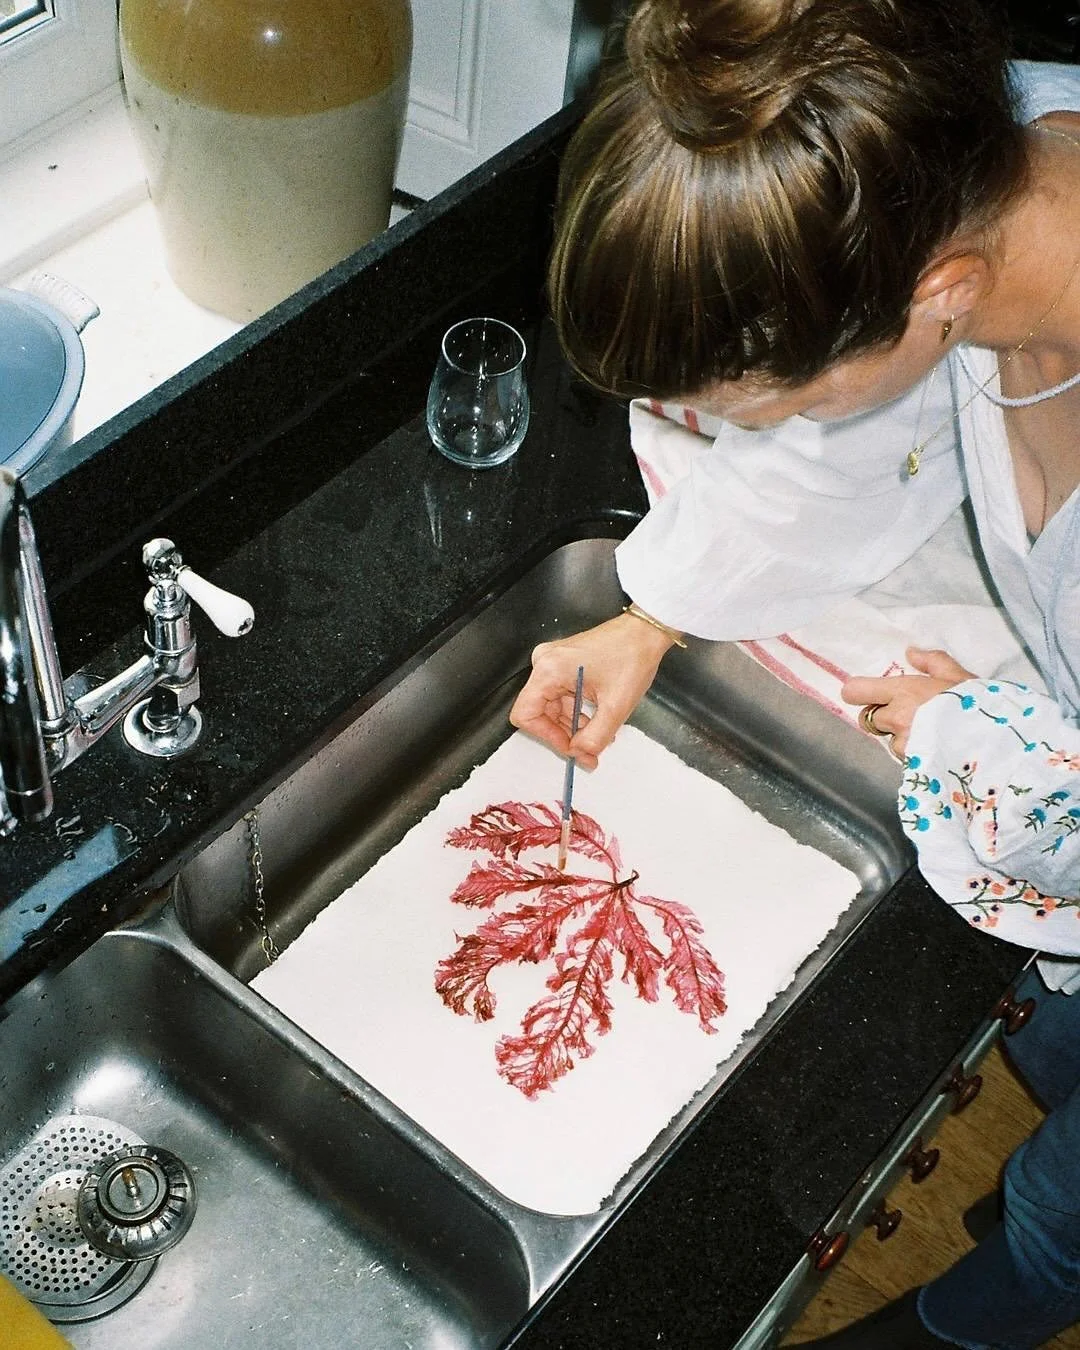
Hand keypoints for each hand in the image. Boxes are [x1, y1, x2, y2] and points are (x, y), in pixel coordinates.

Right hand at [509, 612, 676, 767]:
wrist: (644, 632)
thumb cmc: (632, 656)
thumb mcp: (615, 706)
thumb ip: (595, 737)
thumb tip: (579, 754)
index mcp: (549, 670)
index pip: (526, 714)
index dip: (547, 736)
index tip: (570, 748)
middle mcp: (544, 663)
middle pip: (539, 711)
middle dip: (563, 734)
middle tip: (587, 752)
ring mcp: (553, 661)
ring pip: (551, 706)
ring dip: (571, 724)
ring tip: (597, 737)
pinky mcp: (562, 663)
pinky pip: (560, 695)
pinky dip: (575, 711)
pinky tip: (595, 720)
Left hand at [841, 647, 974, 758]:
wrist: (997, 744)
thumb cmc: (980, 706)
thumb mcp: (960, 677)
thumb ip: (933, 662)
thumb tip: (911, 652)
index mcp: (904, 691)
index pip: (856, 691)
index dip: (859, 693)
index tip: (869, 694)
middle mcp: (896, 718)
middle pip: (870, 719)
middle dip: (885, 718)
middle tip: (913, 715)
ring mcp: (903, 745)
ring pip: (891, 741)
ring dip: (904, 739)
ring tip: (935, 736)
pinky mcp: (912, 766)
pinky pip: (907, 758)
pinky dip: (917, 756)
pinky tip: (940, 752)